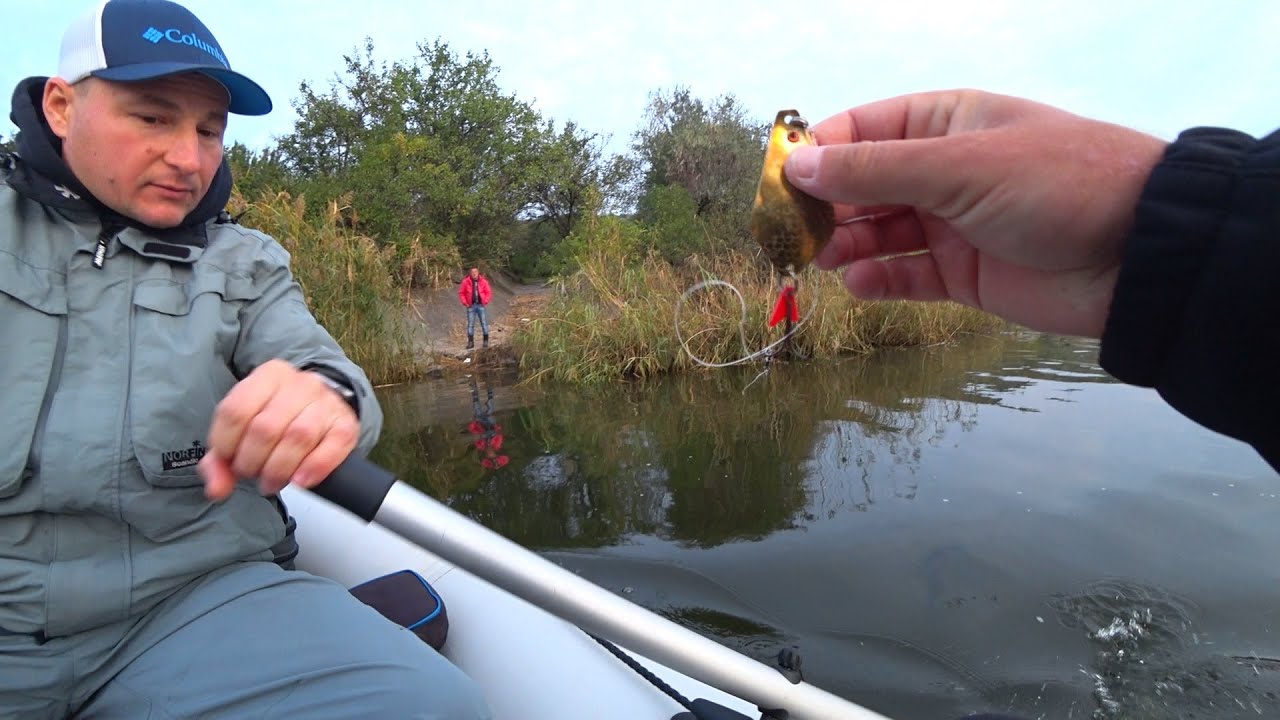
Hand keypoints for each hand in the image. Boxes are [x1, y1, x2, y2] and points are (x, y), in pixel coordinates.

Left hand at [199, 359, 358, 500]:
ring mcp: (326, 402)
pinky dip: (313, 468)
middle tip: (253, 475)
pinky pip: (331, 447)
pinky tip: (300, 481)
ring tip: (272, 483)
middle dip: (252, 462)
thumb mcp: (243, 428)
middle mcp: (300, 383)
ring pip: (298, 437)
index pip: (235, 411)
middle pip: (265, 428)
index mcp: (268, 375)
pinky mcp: (346, 424)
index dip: (226, 444)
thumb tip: (217, 489)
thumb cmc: (278, 419)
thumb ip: (220, 459)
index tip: (230, 460)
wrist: (325, 407)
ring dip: (279, 469)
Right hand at [784, 89, 1168, 337]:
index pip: (860, 130)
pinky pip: (906, 275)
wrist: (1141, 254)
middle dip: (824, 207)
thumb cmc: (1056, 184)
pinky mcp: (963, 274)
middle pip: (861, 186)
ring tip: (819, 261)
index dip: (816, 154)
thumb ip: (874, 171)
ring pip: (877, 233)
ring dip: (844, 246)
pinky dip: (879, 280)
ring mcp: (951, 224)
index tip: (778, 186)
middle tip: (789, 235)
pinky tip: (859, 285)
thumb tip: (796, 167)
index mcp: (944, 123)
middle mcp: (942, 170)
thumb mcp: (959, 166)